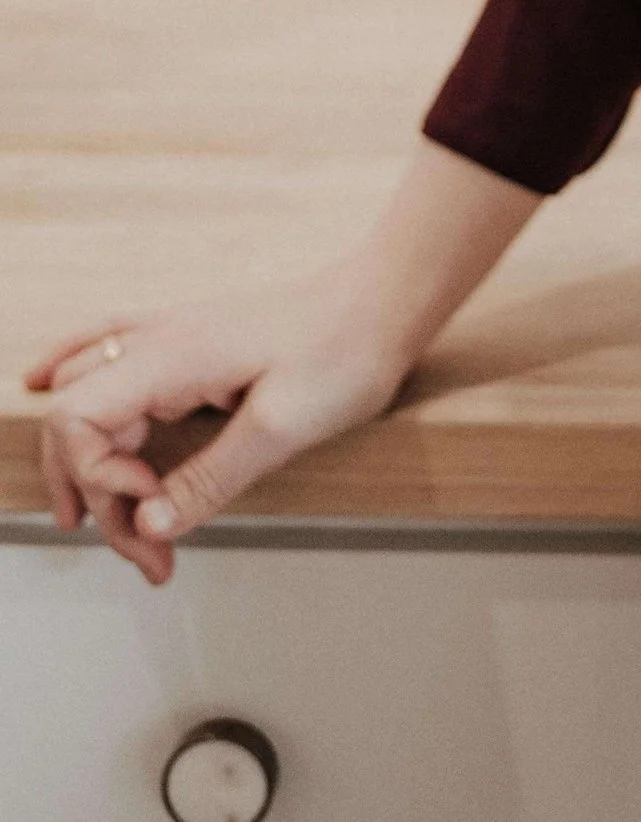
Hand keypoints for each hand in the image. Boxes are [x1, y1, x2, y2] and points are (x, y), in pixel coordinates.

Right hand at [26, 135, 539, 581]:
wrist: (385, 302)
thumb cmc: (345, 350)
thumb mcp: (283, 429)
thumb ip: (208, 481)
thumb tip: (149, 527)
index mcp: (173, 356)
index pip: (77, 421)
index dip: (99, 481)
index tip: (154, 511)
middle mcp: (160, 341)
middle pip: (75, 418)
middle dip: (91, 491)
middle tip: (142, 546)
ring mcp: (170, 335)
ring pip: (86, 394)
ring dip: (85, 458)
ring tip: (96, 519)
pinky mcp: (188, 340)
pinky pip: (105, 353)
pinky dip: (71, 379)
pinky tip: (46, 383)